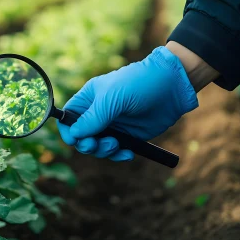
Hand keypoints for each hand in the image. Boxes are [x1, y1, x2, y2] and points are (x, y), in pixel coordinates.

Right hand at [57, 46, 198, 160]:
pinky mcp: (127, 136)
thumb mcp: (112, 98)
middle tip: (97, 144)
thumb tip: (74, 135)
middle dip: (87, 144)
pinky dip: (118, 156)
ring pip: (97, 147)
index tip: (75, 140)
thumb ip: (93, 117)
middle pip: (80, 137)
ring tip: (117, 145)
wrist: (171, 86)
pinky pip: (115, 151)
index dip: (68, 131)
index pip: (68, 118)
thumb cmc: (138, 83)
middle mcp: (97, 113)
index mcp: (88, 99)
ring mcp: (112, 126)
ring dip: (103, 151)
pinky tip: (128, 153)